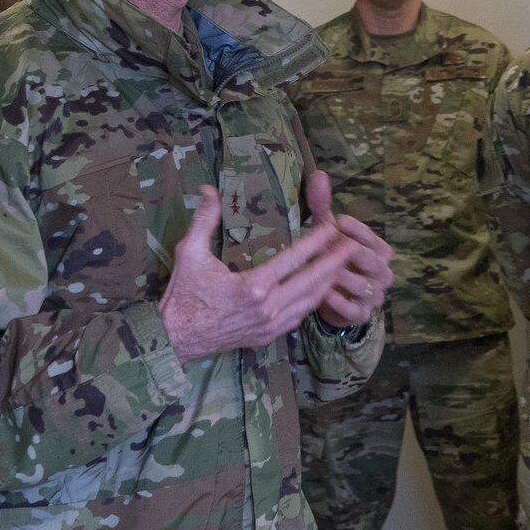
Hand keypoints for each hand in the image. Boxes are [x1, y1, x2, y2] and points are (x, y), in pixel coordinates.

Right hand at [161, 178, 371, 361]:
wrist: (175, 340)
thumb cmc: (183, 295)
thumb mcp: (189, 253)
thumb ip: (203, 221)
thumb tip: (208, 190)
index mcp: (253, 286)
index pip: (295, 259)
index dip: (317, 242)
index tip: (333, 227)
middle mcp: (268, 308)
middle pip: (313, 281)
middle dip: (335, 261)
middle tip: (353, 244)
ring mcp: (271, 325)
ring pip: (311, 301)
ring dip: (330, 281)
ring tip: (345, 264)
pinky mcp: (269, 336)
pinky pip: (300, 316)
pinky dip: (315, 300)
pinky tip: (324, 289)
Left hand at [307, 172, 393, 329]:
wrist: (336, 298)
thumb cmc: (333, 258)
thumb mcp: (328, 232)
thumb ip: (323, 206)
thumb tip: (318, 173)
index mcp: (380, 250)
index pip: (371, 237)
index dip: (355, 230)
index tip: (337, 222)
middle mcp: (383, 272)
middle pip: (371, 260)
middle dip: (349, 254)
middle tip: (328, 248)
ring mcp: (375, 295)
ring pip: (363, 285)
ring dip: (342, 278)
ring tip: (323, 272)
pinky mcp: (363, 314)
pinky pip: (355, 309)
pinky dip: (340, 302)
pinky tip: (324, 295)